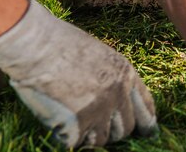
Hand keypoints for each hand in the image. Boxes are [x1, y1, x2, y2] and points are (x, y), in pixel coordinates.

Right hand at [0, 0, 156, 146]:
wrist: (36, 46)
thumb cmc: (60, 45)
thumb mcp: (98, 55)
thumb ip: (110, 78)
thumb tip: (113, 101)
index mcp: (125, 74)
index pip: (145, 106)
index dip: (147, 123)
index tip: (149, 133)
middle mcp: (118, 94)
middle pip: (126, 129)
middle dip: (114, 133)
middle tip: (97, 130)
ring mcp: (99, 111)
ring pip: (102, 140)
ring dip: (89, 137)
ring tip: (71, 120)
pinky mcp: (77, 125)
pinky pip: (75, 143)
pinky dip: (65, 137)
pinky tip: (57, 121)